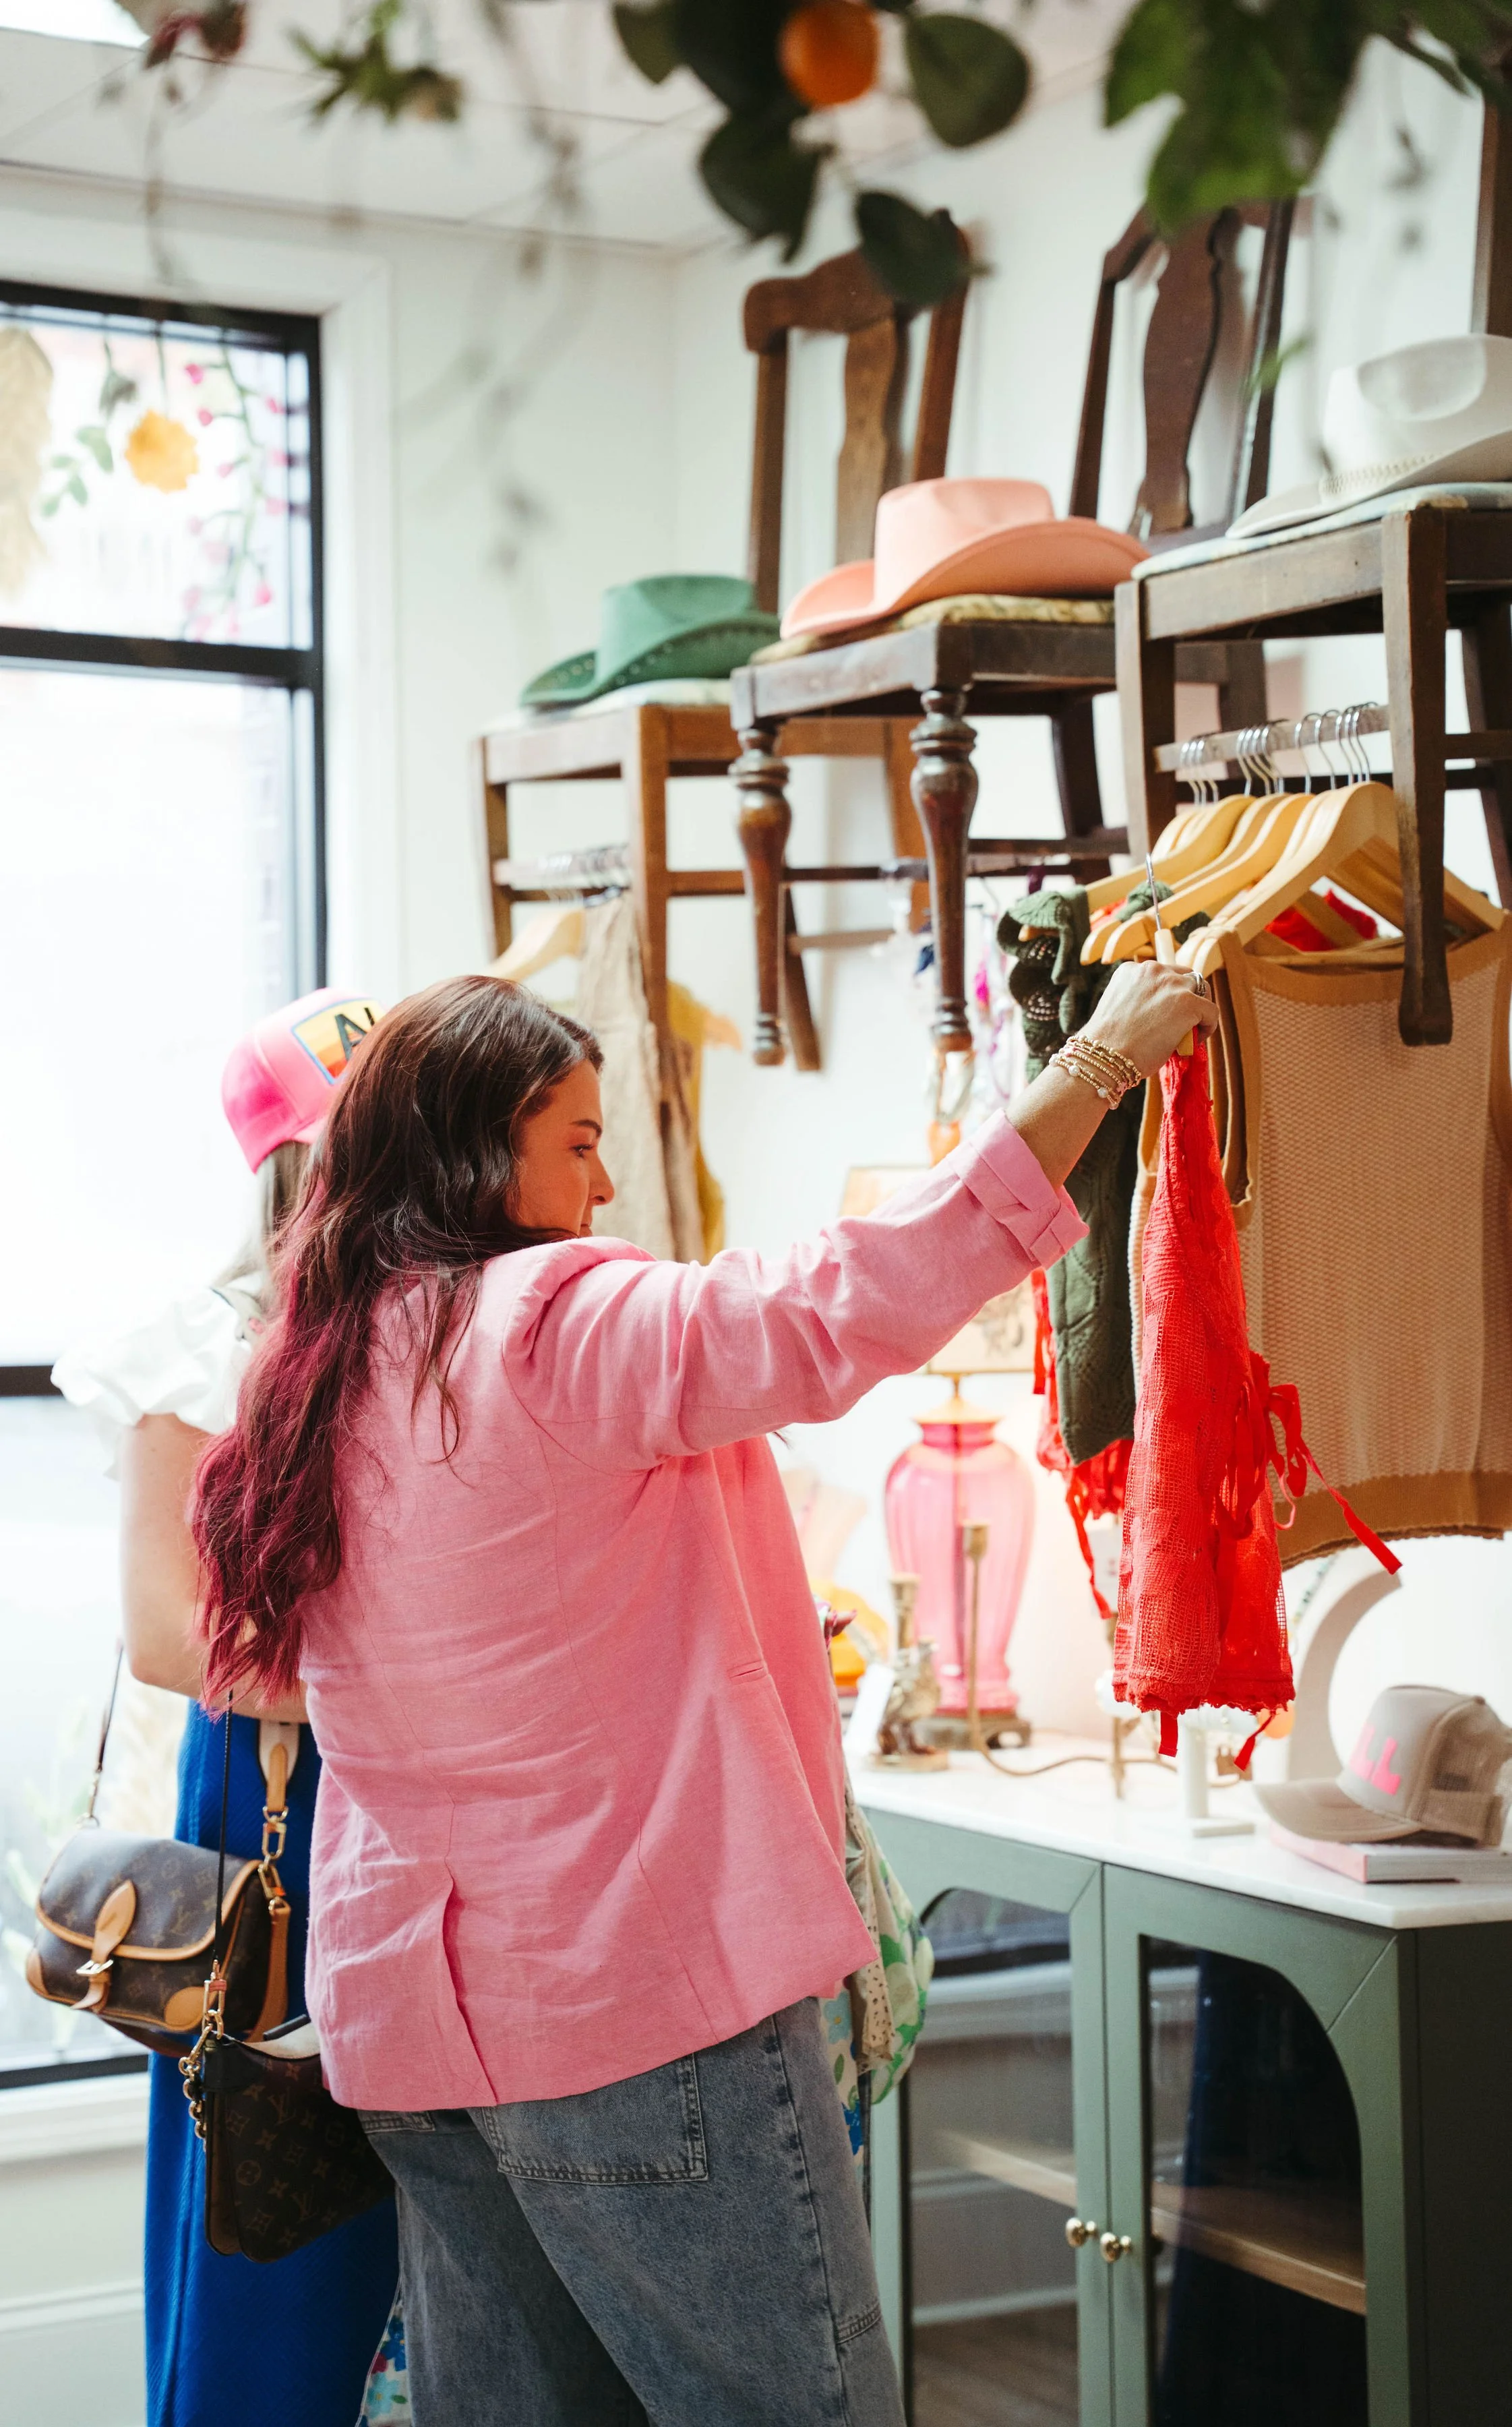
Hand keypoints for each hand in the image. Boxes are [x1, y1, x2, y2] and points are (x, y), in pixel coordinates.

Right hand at [1081, 960, 1219, 1078]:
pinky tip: (1196, 1041)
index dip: (1168, 995)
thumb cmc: (1107, 1044)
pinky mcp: (1188, 1002)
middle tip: (1184, 1021)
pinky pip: (1211, 1011)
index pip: (1162, 975)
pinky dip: (1208, 1026)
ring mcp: (1172, 984)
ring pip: (1201, 989)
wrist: (1105, 1056)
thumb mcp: (1121, 1010)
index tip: (1166, 1014)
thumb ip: (1141, 1003)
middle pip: (1184, 976)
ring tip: (1192, 1030)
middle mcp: (1152, 970)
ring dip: (1199, 1008)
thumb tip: (1164, 1018)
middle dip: (1188, 996)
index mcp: (1131, 970)